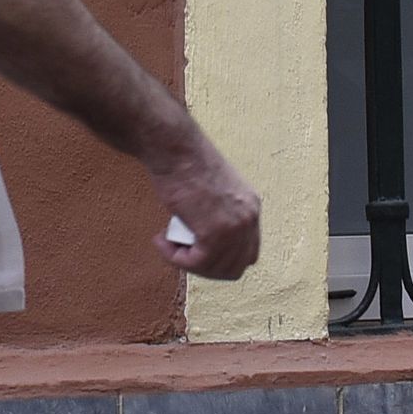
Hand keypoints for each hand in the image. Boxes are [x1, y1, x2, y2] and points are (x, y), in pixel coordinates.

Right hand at [149, 136, 260, 281]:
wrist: (174, 145)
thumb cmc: (184, 159)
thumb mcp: (213, 189)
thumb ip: (218, 213)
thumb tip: (205, 238)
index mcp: (251, 205)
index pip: (248, 253)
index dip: (223, 260)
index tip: (198, 252)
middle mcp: (249, 218)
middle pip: (234, 267)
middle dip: (205, 267)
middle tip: (180, 252)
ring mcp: (234, 227)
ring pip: (213, 268)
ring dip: (186, 262)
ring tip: (166, 243)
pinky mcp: (214, 233)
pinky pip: (196, 262)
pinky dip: (176, 259)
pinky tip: (161, 242)